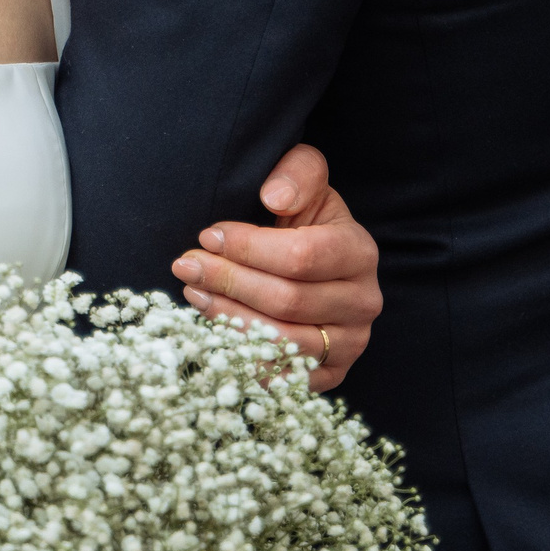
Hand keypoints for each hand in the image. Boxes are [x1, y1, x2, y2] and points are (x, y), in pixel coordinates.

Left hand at [170, 144, 380, 392]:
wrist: (315, 264)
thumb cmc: (304, 219)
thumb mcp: (305, 182)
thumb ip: (297, 173)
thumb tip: (275, 196)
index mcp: (359, 252)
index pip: (300, 256)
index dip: (247, 247)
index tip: (207, 236)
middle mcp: (363, 303)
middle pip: (287, 301)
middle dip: (228, 281)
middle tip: (187, 266)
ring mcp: (348, 344)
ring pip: (281, 342)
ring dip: (228, 318)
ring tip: (193, 293)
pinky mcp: (328, 374)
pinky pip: (281, 376)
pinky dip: (242, 355)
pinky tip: (212, 327)